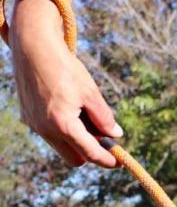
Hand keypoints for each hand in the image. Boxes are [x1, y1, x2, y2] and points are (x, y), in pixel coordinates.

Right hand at [9, 0, 120, 166]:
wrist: (32, 45)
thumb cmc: (64, 67)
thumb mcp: (91, 93)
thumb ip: (104, 118)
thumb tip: (116, 135)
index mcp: (63, 125)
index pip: (91, 154)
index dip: (108, 160)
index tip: (119, 161)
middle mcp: (45, 129)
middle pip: (74, 158)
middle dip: (90, 153)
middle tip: (102, 139)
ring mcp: (34, 123)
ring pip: (61, 146)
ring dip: (76, 140)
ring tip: (84, 117)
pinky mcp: (27, 116)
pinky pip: (49, 133)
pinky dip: (62, 130)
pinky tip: (68, 110)